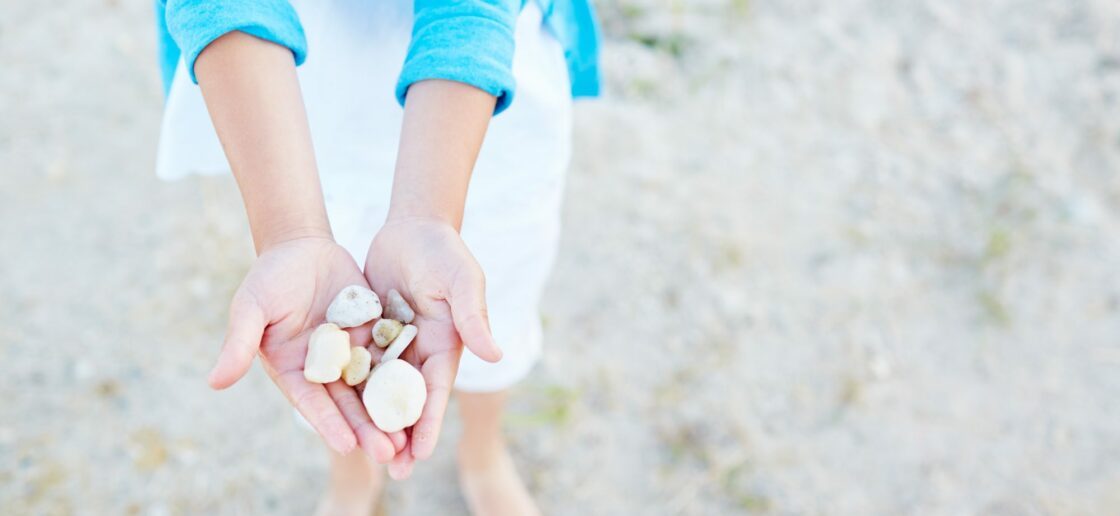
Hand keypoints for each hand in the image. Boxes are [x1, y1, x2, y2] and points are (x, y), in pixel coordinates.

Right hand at [207, 235, 405, 462]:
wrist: (302, 246)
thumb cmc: (269, 277)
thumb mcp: (251, 308)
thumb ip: (238, 344)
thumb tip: (214, 383)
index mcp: (294, 370)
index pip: (313, 403)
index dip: (329, 424)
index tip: (347, 446)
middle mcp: (324, 370)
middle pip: (348, 404)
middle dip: (367, 428)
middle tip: (389, 453)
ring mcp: (351, 354)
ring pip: (373, 388)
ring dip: (389, 412)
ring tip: (408, 436)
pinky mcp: (372, 336)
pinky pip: (391, 359)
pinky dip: (404, 378)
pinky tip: (422, 396)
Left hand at [363, 217, 501, 478]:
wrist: (413, 225)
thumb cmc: (444, 252)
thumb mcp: (461, 282)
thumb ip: (473, 317)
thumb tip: (494, 355)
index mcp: (446, 344)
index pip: (435, 392)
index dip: (427, 424)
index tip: (420, 455)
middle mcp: (421, 351)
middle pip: (408, 401)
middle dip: (403, 436)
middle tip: (393, 473)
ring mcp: (395, 344)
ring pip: (382, 391)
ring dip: (376, 422)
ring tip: (365, 457)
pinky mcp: (372, 333)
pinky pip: (359, 366)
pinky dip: (353, 391)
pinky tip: (339, 415)